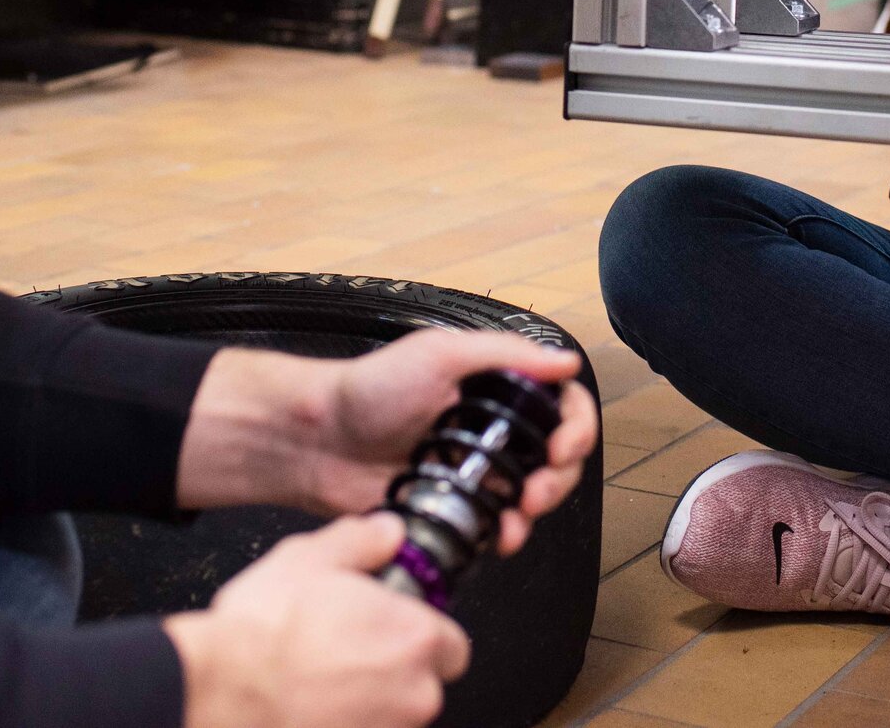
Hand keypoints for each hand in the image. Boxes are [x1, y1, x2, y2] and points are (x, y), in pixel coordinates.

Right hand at [168, 513, 469, 727]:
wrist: (218, 690)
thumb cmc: (262, 633)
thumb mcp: (309, 558)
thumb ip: (362, 541)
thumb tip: (387, 533)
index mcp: (414, 636)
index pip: (452, 645)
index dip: (421, 635)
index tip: (391, 629)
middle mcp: (413, 693)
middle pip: (424, 685)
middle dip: (394, 672)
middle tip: (349, 654)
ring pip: (394, 717)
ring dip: (370, 703)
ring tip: (322, 681)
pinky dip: (345, 724)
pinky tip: (312, 707)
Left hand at [177, 330, 597, 557]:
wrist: (316, 440)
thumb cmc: (369, 387)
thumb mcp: (439, 353)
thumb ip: (506, 354)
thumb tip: (567, 361)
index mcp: (494, 387)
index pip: (558, 404)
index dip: (574, 427)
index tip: (561, 446)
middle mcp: (490, 428)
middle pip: (554, 456)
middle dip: (560, 476)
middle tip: (538, 490)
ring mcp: (473, 470)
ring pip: (531, 493)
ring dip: (539, 508)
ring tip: (520, 515)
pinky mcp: (452, 506)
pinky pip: (493, 523)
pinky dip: (506, 533)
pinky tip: (500, 536)